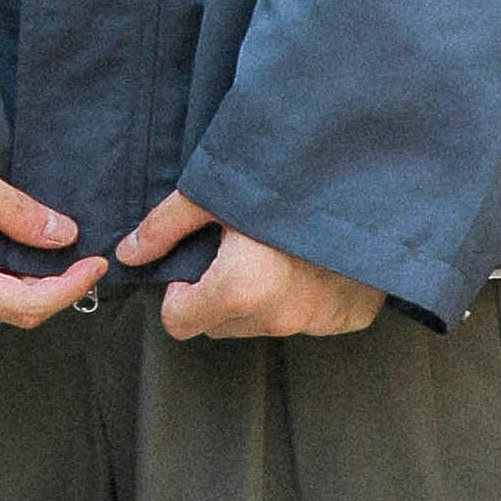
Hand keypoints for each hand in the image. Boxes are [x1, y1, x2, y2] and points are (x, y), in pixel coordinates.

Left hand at [117, 194, 382, 343]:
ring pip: (262, 323)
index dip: (179, 290)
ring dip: (260, 298)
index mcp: (240, 291)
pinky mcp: (349, 318)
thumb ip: (166, 226)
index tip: (199, 260)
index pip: (178, 322)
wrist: (372, 176)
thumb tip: (127, 251)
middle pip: (219, 324)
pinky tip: (312, 260)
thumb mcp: (217, 191)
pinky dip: (303, 296)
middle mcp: (279, 318)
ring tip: (278, 249)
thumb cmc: (290, 177)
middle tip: (241, 248)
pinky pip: (307, 317)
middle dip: (218, 294)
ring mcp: (318, 322)